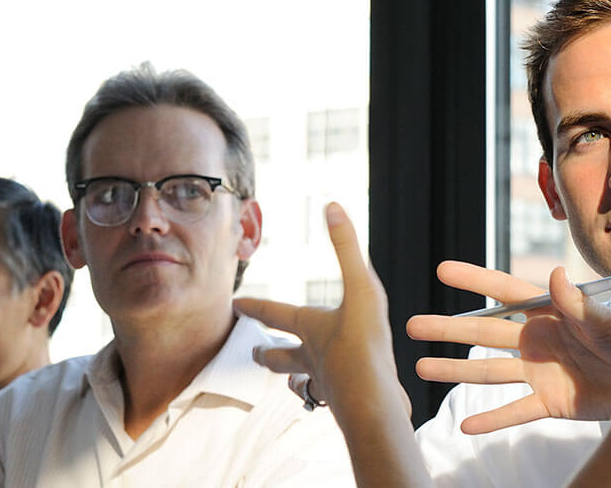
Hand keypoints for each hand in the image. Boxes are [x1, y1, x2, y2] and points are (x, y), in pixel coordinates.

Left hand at [234, 203, 430, 487]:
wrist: (374, 404)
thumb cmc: (364, 346)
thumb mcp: (362, 288)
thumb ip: (347, 247)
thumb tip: (331, 205)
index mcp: (312, 329)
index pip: (276, 313)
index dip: (255, 306)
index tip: (236, 304)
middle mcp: (313, 357)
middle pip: (280, 356)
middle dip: (266, 353)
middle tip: (253, 354)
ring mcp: (326, 384)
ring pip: (301, 383)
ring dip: (293, 380)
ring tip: (290, 382)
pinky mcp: (344, 404)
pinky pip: (329, 401)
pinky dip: (325, 399)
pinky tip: (331, 400)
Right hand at [409, 265, 610, 430]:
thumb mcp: (608, 322)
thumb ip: (578, 304)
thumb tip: (554, 274)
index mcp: (549, 313)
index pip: (504, 293)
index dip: (474, 280)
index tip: (443, 270)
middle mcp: (537, 340)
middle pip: (484, 334)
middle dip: (448, 330)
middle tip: (412, 326)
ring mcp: (540, 372)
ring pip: (489, 372)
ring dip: (455, 371)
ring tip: (422, 369)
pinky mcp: (550, 402)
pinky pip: (514, 411)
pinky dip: (491, 420)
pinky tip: (465, 426)